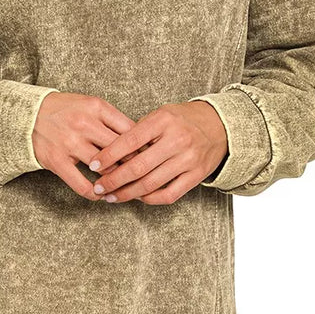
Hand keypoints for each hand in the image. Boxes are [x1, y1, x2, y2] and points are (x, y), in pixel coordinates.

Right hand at [32, 92, 139, 200]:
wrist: (27, 114)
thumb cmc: (64, 110)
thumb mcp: (89, 104)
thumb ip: (112, 119)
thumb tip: (139, 140)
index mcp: (96, 107)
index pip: (130, 130)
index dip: (143, 145)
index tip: (149, 156)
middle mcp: (84, 124)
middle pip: (121, 149)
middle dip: (134, 164)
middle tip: (142, 175)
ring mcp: (70, 143)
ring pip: (104, 167)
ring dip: (115, 179)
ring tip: (123, 185)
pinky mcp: (57, 160)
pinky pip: (81, 184)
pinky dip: (94, 193)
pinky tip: (101, 195)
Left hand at [85, 100, 227, 204]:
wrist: (221, 126)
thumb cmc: (184, 119)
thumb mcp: (162, 114)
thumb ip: (139, 131)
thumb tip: (112, 152)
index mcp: (163, 121)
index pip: (129, 141)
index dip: (108, 155)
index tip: (93, 165)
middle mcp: (177, 140)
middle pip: (138, 166)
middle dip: (114, 180)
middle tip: (98, 187)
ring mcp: (188, 160)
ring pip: (151, 184)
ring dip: (127, 193)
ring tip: (111, 197)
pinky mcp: (196, 176)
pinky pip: (169, 194)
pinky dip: (150, 199)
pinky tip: (137, 198)